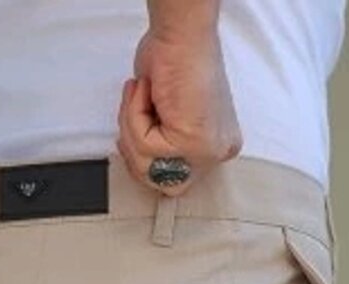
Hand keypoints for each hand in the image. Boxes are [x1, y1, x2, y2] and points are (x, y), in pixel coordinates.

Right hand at [117, 27, 241, 193]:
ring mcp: (207, 152)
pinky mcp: (193, 144)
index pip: (172, 182)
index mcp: (216, 148)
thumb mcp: (168, 114)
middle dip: (136, 148)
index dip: (143, 160)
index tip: (132, 133)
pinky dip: (134, 115)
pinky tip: (148, 91)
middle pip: (159, 182)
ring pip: (147, 166)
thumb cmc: (173, 60)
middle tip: (136, 110)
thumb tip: (143, 162)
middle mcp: (216, 154)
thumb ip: (163, 143)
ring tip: (144, 93)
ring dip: (132, 125)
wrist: (181, 34)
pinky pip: (144, 147)